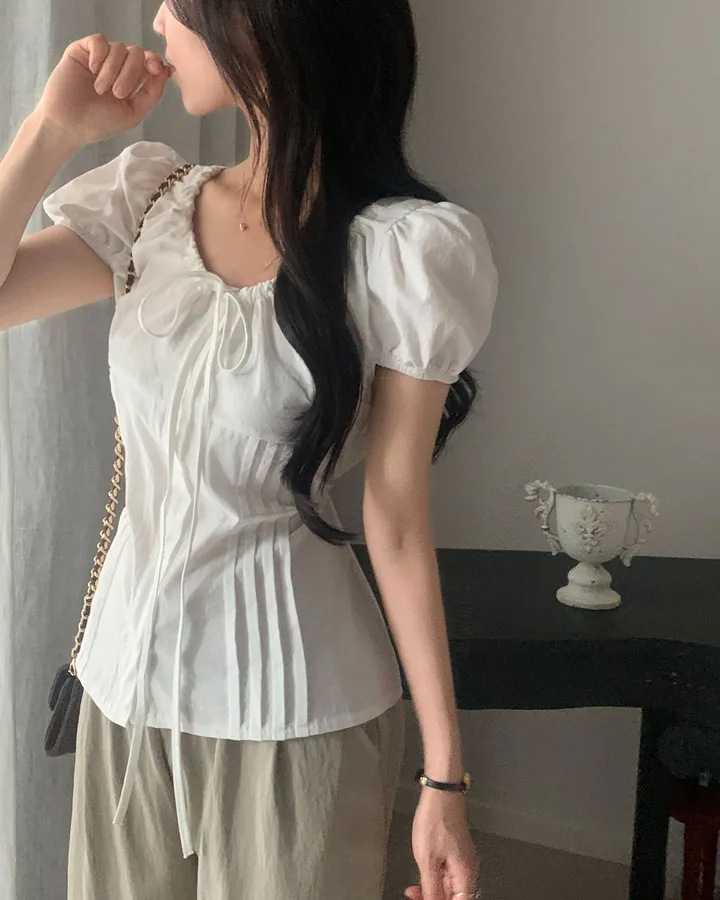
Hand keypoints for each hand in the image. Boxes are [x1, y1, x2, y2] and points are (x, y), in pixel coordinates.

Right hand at [34, 34, 172, 150]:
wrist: (69, 125)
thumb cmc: (100, 123)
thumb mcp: (133, 113)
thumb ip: (152, 94)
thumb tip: (167, 71)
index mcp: (131, 80)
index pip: (149, 61)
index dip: (155, 61)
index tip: (156, 69)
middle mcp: (117, 66)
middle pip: (136, 53)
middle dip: (131, 72)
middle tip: (118, 93)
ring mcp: (100, 57)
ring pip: (119, 48)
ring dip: (113, 70)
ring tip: (101, 90)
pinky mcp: (82, 50)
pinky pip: (99, 41)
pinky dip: (100, 55)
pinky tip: (92, 70)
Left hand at [405, 789, 479, 899]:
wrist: (441, 794)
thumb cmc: (434, 825)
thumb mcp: (428, 861)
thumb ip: (432, 889)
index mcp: (467, 877)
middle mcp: (469, 871)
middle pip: (454, 897)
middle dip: (433, 898)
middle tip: (412, 896)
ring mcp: (463, 861)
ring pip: (449, 887)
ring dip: (431, 891)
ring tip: (412, 890)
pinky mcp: (456, 852)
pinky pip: (447, 874)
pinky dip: (434, 879)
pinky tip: (421, 877)